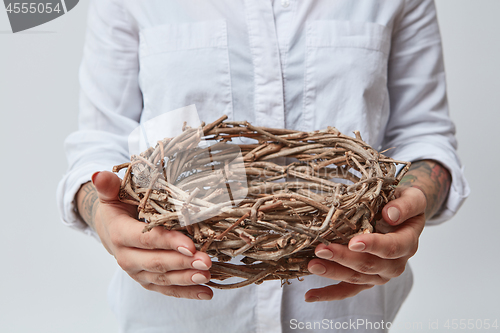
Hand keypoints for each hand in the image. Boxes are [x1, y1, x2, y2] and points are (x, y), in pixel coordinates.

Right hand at [89, 171, 213, 299]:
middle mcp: (126, 257)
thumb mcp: (113, 193)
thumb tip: (99, 174)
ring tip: (207, 276)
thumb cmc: (118, 206)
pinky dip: (186, 292)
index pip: (145, 239)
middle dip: (182, 263)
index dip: (167, 243)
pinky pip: (166, 289)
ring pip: (163, 279)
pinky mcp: (147, 280)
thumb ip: (109, 185)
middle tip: (205, 261)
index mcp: (119, 234)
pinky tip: (206, 292)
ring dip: (186, 279)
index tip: (190, 245)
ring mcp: (137, 272)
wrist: (109, 227)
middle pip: (156, 262)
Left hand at [305, 187, 425, 301]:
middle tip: (322, 249)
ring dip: (333, 272)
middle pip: (369, 265)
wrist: (402, 215)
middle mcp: (395, 263)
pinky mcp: (367, 279)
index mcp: (407, 242)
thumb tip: (390, 215)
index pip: (392, 248)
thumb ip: (406, 205)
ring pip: (356, 278)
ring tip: (312, 265)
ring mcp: (380, 274)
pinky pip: (348, 290)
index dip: (373, 246)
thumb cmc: (403, 204)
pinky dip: (330, 293)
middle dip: (344, 258)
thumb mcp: (412, 198)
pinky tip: (311, 295)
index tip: (353, 243)